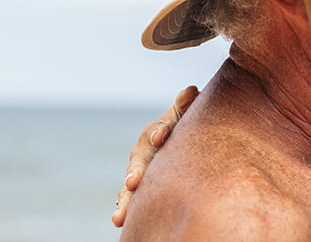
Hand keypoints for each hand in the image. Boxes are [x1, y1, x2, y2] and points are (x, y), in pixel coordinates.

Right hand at [112, 85, 198, 226]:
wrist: (178, 143)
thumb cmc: (185, 127)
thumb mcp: (187, 115)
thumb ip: (186, 104)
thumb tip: (190, 91)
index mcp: (157, 131)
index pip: (159, 130)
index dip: (161, 132)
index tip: (161, 138)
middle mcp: (143, 151)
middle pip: (139, 160)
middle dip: (136, 171)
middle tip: (133, 182)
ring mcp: (139, 170)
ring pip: (130, 184)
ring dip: (125, 198)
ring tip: (120, 214)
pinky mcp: (139, 187)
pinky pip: (129, 197)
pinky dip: (124, 207)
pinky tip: (120, 221)